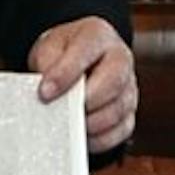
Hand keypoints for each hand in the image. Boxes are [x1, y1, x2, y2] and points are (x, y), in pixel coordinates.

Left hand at [28, 16, 135, 154]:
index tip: (45, 93)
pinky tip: (82, 136)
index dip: (65, 74)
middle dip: (85, 101)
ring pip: (118, 110)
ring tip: (69, 126)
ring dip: (92, 123)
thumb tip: (47, 91)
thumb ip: (48, 65)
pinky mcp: (130, 111)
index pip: (86, 52)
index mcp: (98, 35)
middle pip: (113, 82)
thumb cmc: (62, 53)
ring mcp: (129, 85)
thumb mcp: (48, 48)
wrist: (73, 59)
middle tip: (63, 112)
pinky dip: (101, 138)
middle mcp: (120, 58)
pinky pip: (121, 130)